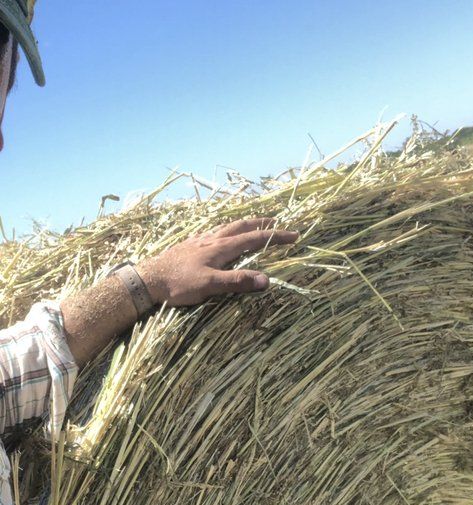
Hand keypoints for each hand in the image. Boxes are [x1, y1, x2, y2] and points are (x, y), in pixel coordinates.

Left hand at [137, 218, 298, 307]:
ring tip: (251, 223)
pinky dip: (224, 231)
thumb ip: (237, 281)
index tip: (294, 235)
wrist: (148, 279)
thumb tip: (266, 280)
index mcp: (221, 247)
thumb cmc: (178, 284)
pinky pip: (212, 233)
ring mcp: (199, 241)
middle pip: (241, 226)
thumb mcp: (210, 285)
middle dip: (261, 223)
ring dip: (243, 224)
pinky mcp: (189, 246)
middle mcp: (212, 239)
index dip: (276, 236)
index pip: (255, 238)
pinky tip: (219, 236)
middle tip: (276, 219)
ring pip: (226, 227)